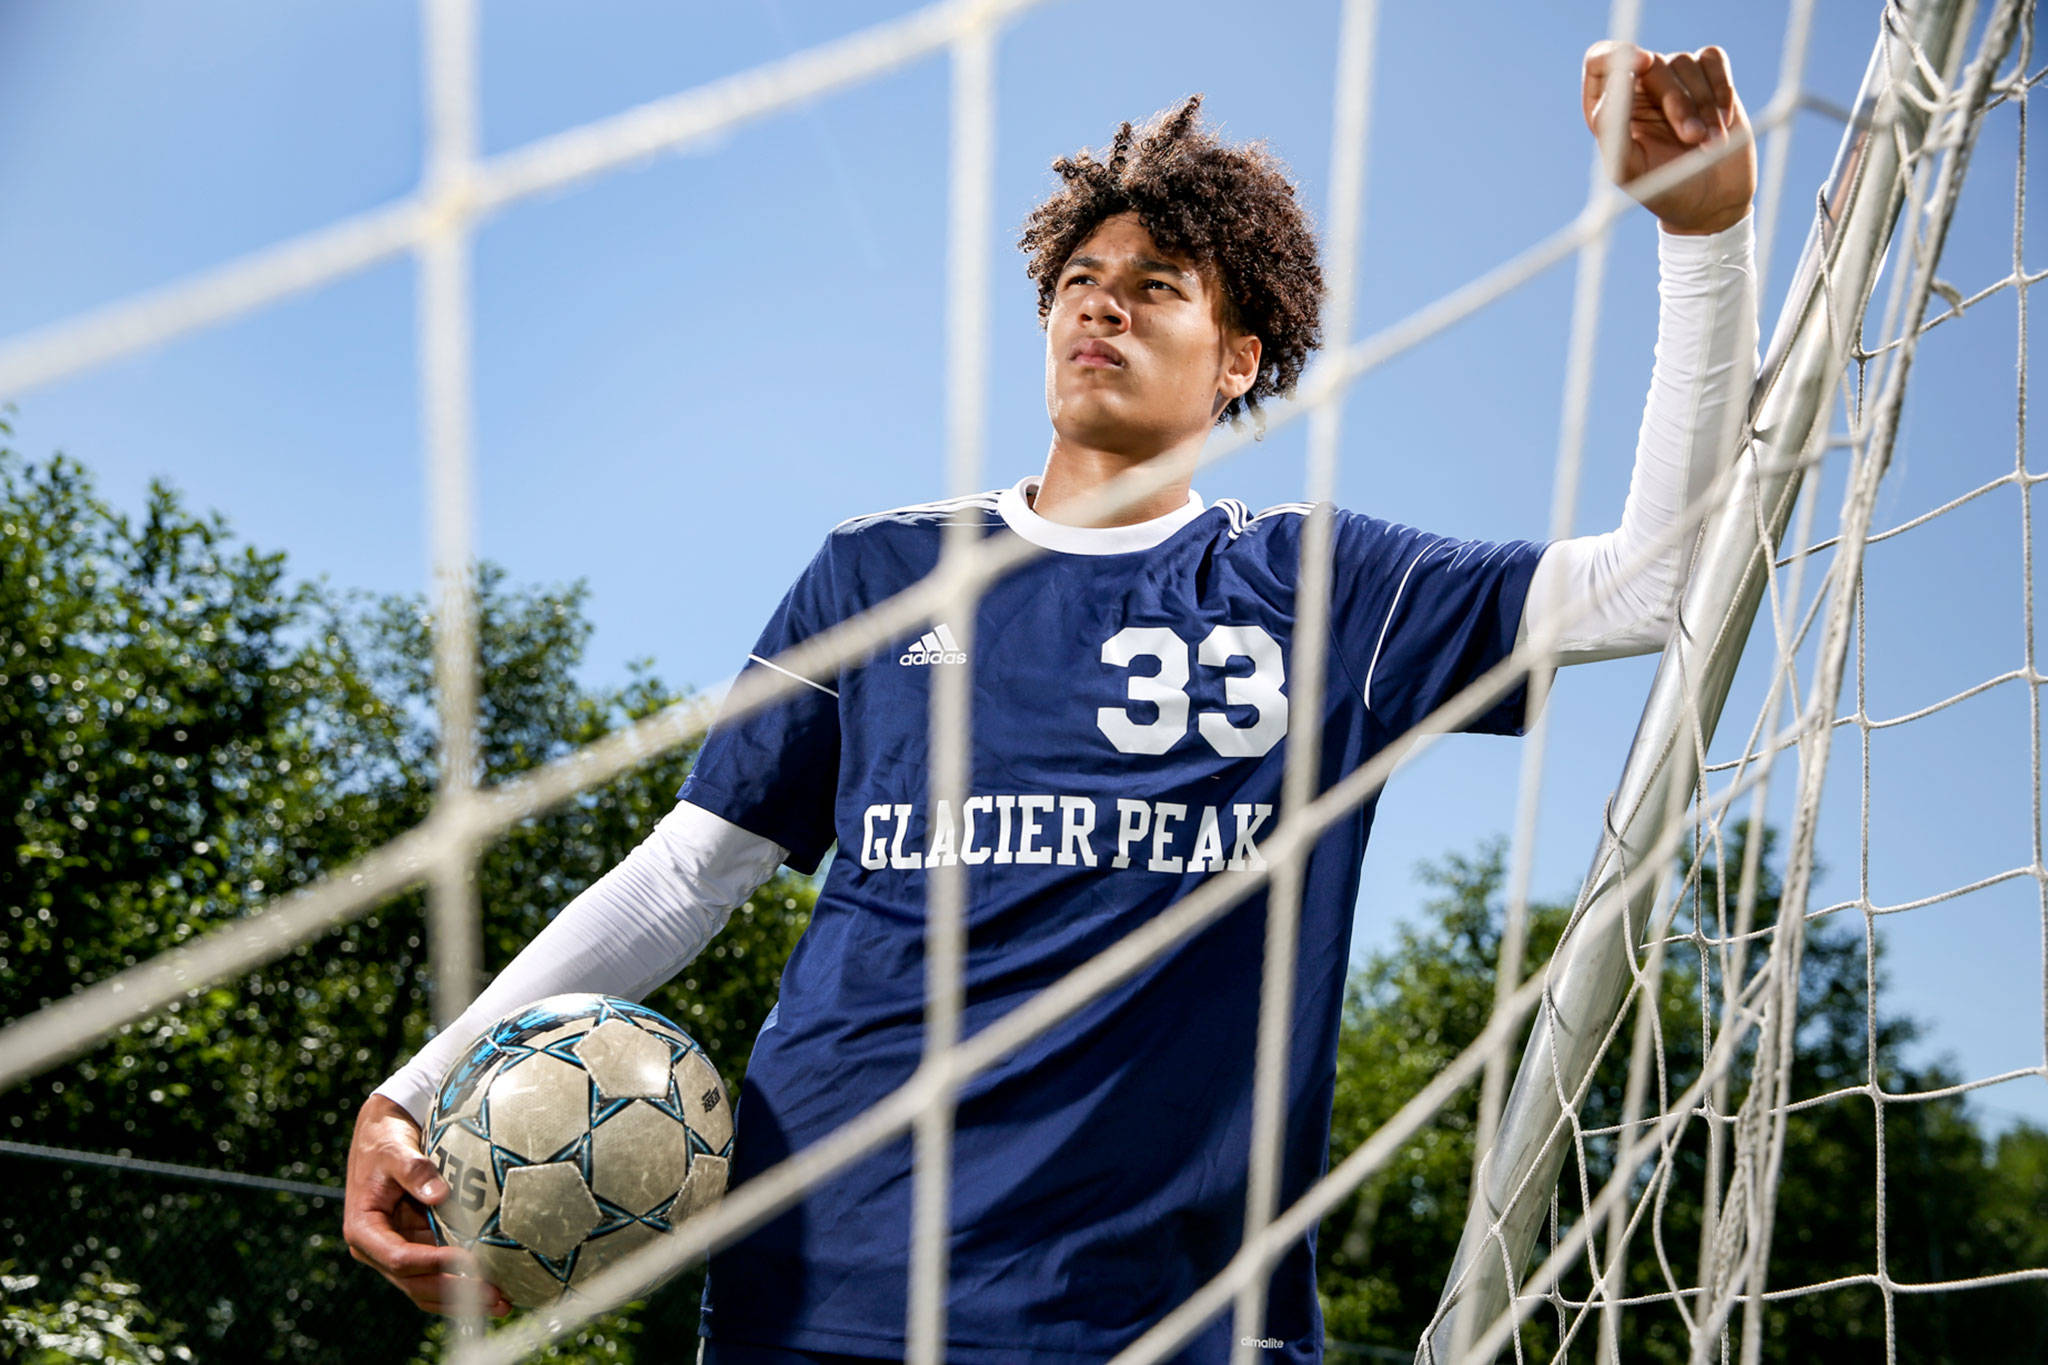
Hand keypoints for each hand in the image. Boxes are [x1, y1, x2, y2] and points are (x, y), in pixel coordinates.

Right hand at [342, 1093, 510, 1317]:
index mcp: (364, 1229)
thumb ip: (415, 1171)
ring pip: (429, 1287)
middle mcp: (378, 1249)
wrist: (383, 1135)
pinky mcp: (417, 1248)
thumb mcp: (396, 1150)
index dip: (432, 1263)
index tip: (467, 1260)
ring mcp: (398, 1252)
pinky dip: (463, 1284)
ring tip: (502, 1302)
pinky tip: (493, 1288)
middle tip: (494, 1296)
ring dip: (462, 1298)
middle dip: (454, 1292)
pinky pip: (439, 1274)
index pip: (398, 1257)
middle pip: (415, 1282)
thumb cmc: (386, 1141)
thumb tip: (440, 1195)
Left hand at [1582, 41, 1756, 235]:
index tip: (1641, 63)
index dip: (1617, 55)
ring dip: (1703, 105)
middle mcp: (1639, 88)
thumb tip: (1615, 80)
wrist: (1711, 204)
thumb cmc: (1663, 190)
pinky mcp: (1709, 80)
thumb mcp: (1628, 169)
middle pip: (1652, 63)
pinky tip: (1725, 122)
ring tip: (1710, 146)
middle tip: (1692, 137)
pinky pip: (1713, 59)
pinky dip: (1721, 88)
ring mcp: (1675, 81)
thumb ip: (1612, 127)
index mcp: (1609, 108)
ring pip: (1685, 63)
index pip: (1600, 60)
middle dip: (1677, 101)